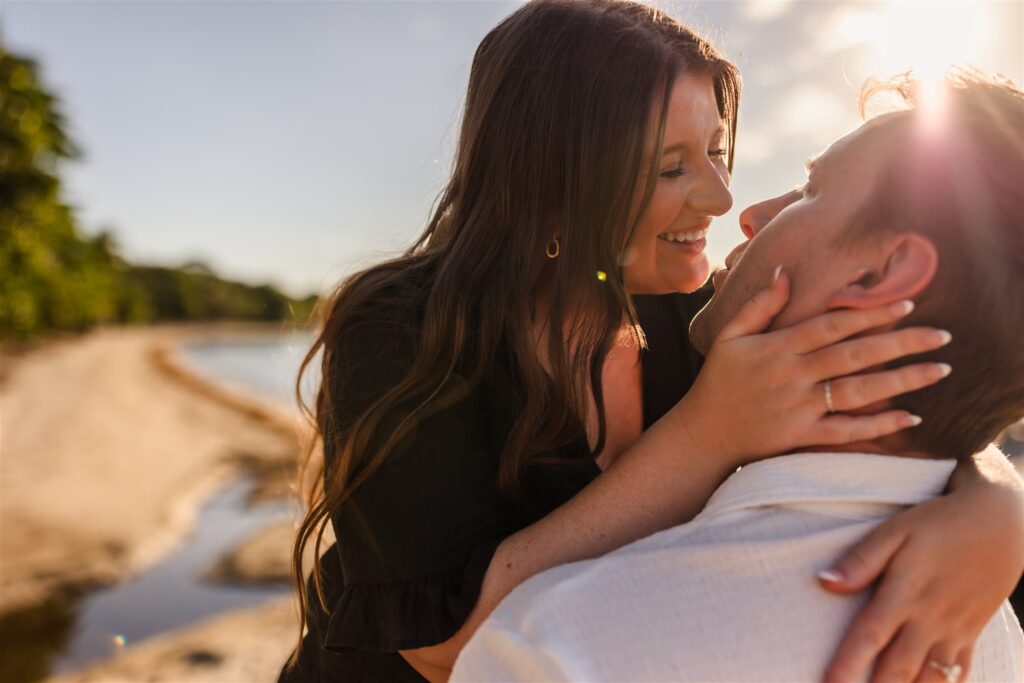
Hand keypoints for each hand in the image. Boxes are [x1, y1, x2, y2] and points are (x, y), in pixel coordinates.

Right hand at [680, 268, 953, 465]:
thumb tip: (786, 272)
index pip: (831, 325)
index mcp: (777, 348)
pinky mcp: (801, 437)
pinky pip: (846, 432)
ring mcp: (798, 408)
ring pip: (857, 392)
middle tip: (942, 334)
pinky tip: (911, 416)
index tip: (906, 302)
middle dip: (901, 343)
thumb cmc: (718, 381)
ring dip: (902, 381)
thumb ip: (759, 305)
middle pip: (855, 355)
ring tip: (939, 370)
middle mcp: (792, 376)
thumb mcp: (728, 336)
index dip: (869, 313)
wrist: (702, 434)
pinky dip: (878, 426)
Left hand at [820, 447, 1023, 682]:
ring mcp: (954, 631)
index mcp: (904, 593)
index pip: (869, 636)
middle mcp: (930, 619)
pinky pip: (958, 675)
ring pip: (928, 679)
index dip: (846, 664)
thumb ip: (861, 560)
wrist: (1000, 522)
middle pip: (897, 668)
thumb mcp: (896, 531)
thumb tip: (824, 582)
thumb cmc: (939, 524)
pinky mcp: (971, 635)